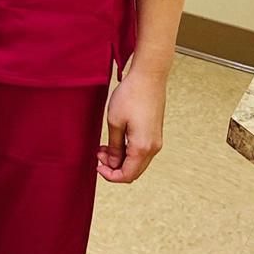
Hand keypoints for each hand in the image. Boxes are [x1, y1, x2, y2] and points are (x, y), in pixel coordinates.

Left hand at [98, 66, 166, 182]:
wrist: (148, 78)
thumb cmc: (130, 96)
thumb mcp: (115, 122)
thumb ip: (113, 146)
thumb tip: (112, 163)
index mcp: (143, 148)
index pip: (127, 175)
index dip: (111, 175)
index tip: (97, 166)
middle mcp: (153, 148)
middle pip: (134, 171)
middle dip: (114, 167)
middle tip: (98, 155)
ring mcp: (156, 141)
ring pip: (137, 162)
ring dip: (120, 159)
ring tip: (102, 147)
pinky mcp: (154, 134)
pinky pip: (141, 151)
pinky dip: (127, 151)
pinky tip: (114, 141)